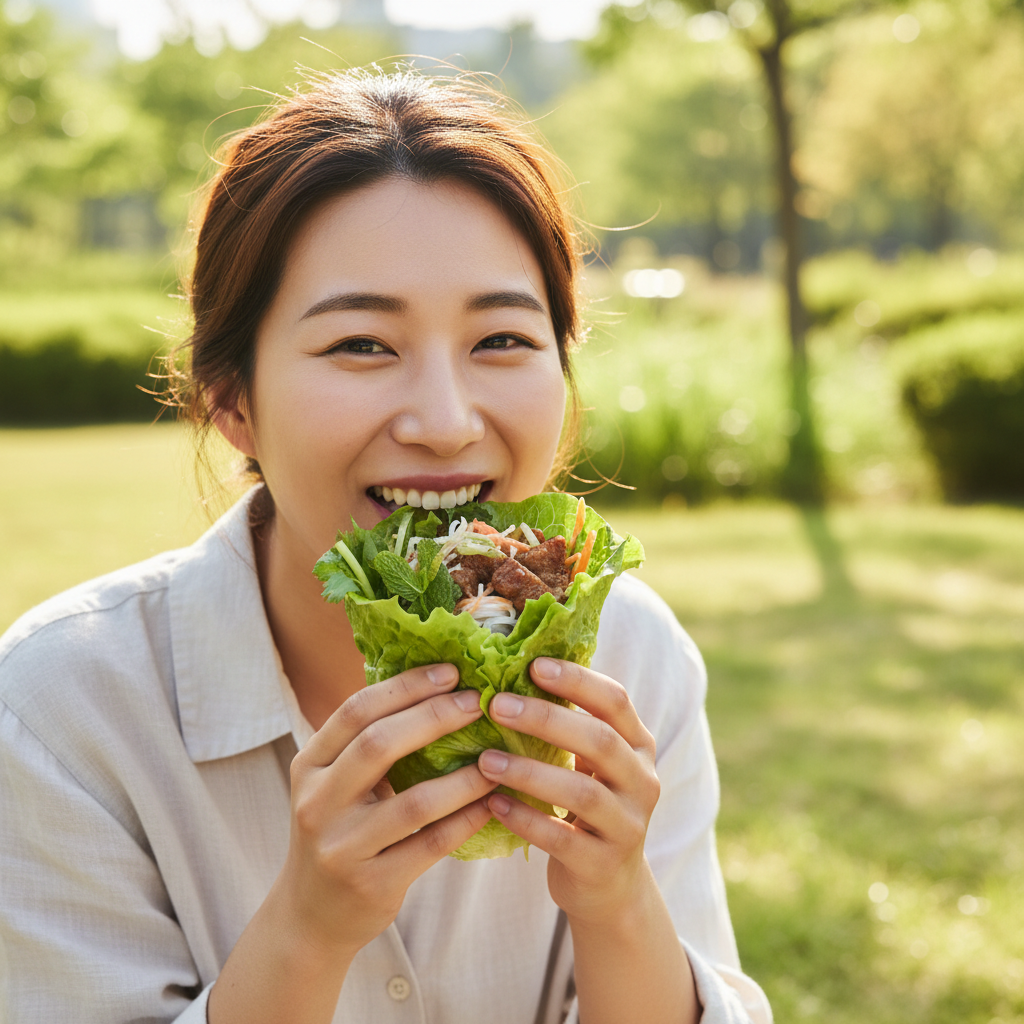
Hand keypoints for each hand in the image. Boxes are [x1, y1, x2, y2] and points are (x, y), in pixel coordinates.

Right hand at [281, 664, 496, 954]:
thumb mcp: (335, 783)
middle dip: (434, 717)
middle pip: (378, 744)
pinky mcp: (371, 883)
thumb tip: (436, 686)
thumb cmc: (339, 831)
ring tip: (495, 758)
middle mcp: (317, 802)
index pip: (356, 711)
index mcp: (309, 765)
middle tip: (477, 703)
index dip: (406, 686)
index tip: (450, 672)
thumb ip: (368, 742)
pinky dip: (466, 820)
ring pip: (413, 801)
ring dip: (463, 777)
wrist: (310, 914)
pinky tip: (491, 803)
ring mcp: (342, 846)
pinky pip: (430, 844)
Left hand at [476, 658, 660, 926]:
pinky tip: (492, 804)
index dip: (578, 680)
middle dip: (547, 719)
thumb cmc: (587, 807)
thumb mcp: (592, 763)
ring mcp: (626, 825)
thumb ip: (571, 724)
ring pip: (582, 792)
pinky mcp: (602, 864)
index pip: (616, 701)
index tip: (534, 666)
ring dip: (529, 772)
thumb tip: (512, 671)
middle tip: (498, 705)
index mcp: (638, 745)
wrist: (610, 886)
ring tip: (485, 760)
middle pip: (600, 741)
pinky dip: (525, 819)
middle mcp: (641, 781)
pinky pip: (561, 839)